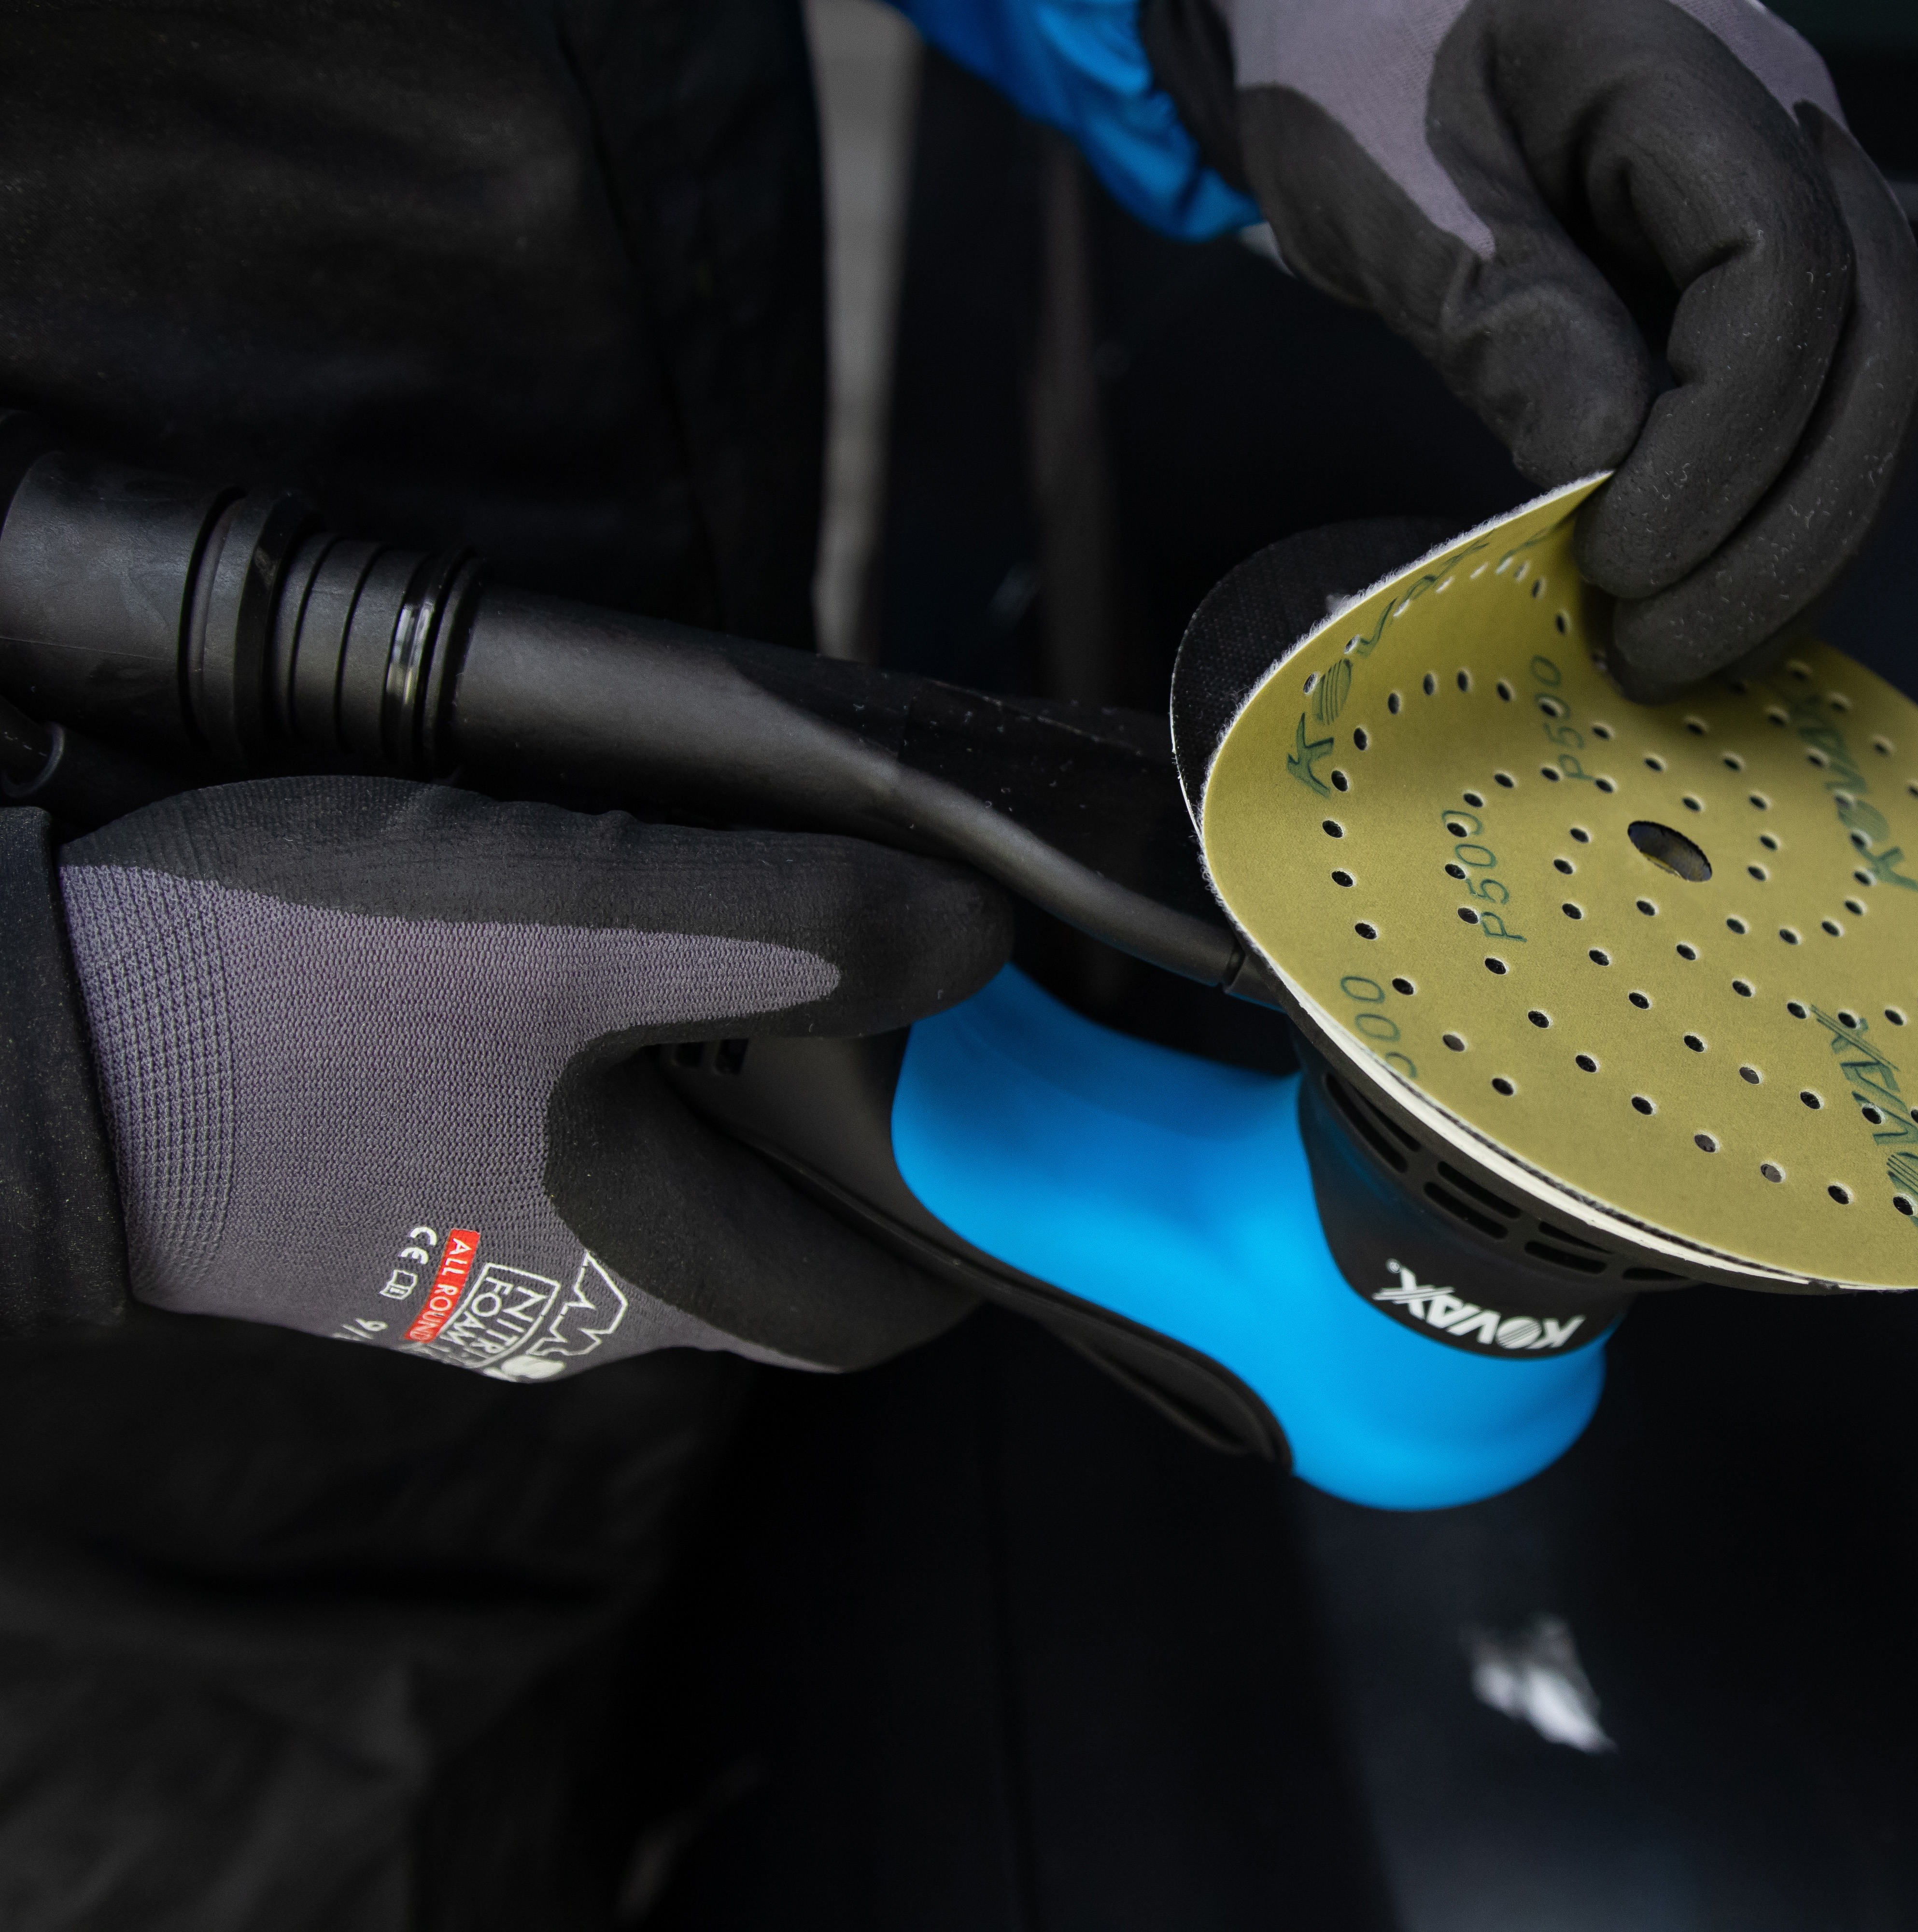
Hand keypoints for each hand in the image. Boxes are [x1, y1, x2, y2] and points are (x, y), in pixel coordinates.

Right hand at [55, 779, 1005, 1378]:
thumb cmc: (297, 1004)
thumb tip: (977, 942)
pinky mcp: (395, 1194)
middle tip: (880, 972)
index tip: (1016, 1089)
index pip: (887, 1294)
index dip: (976, 1204)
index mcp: (654, 1268)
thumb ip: (797, 932)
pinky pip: (561, 1142)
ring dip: (731, 1073)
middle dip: (858, 1118)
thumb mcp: (582, 922)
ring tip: (731, 934)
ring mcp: (478, 1254)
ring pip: (675, 1180)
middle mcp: (578, 1297)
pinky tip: (580, 959)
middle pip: (789, 1232)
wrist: (27, 1050)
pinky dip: (615, 1063)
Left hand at [1155, 0, 1917, 699]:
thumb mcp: (1381, 178)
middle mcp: (1783, 117)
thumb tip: (1606, 468)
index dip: (1720, 443)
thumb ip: (1502, 313)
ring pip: (1872, 390)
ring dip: (1795, 544)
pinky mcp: (1768, 264)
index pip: (1780, 273)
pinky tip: (1696, 593)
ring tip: (1677, 649)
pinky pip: (1816, 396)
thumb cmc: (1350, 49)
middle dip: (1788, 530)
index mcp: (1681, 59)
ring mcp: (1795, 187)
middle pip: (1879, 346)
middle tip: (1662, 650)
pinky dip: (1771, 511)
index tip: (1619, 556)